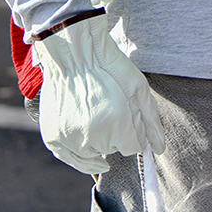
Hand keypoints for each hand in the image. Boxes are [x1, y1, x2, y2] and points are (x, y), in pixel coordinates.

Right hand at [32, 17, 164, 174]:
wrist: (74, 53)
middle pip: (113, 150)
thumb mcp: (138, 88)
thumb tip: (159, 149)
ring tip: (97, 120)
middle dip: (116, 135)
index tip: (129, 118)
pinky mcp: (52, 136)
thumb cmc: (109, 67)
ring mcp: (71, 138)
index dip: (133, 133)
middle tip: (109, 111)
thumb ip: (151, 122)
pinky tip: (91, 155)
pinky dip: (80, 158)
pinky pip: (69, 158)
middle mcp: (93, 136)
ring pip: (92, 154)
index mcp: (117, 124)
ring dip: (98, 144)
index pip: (133, 147)